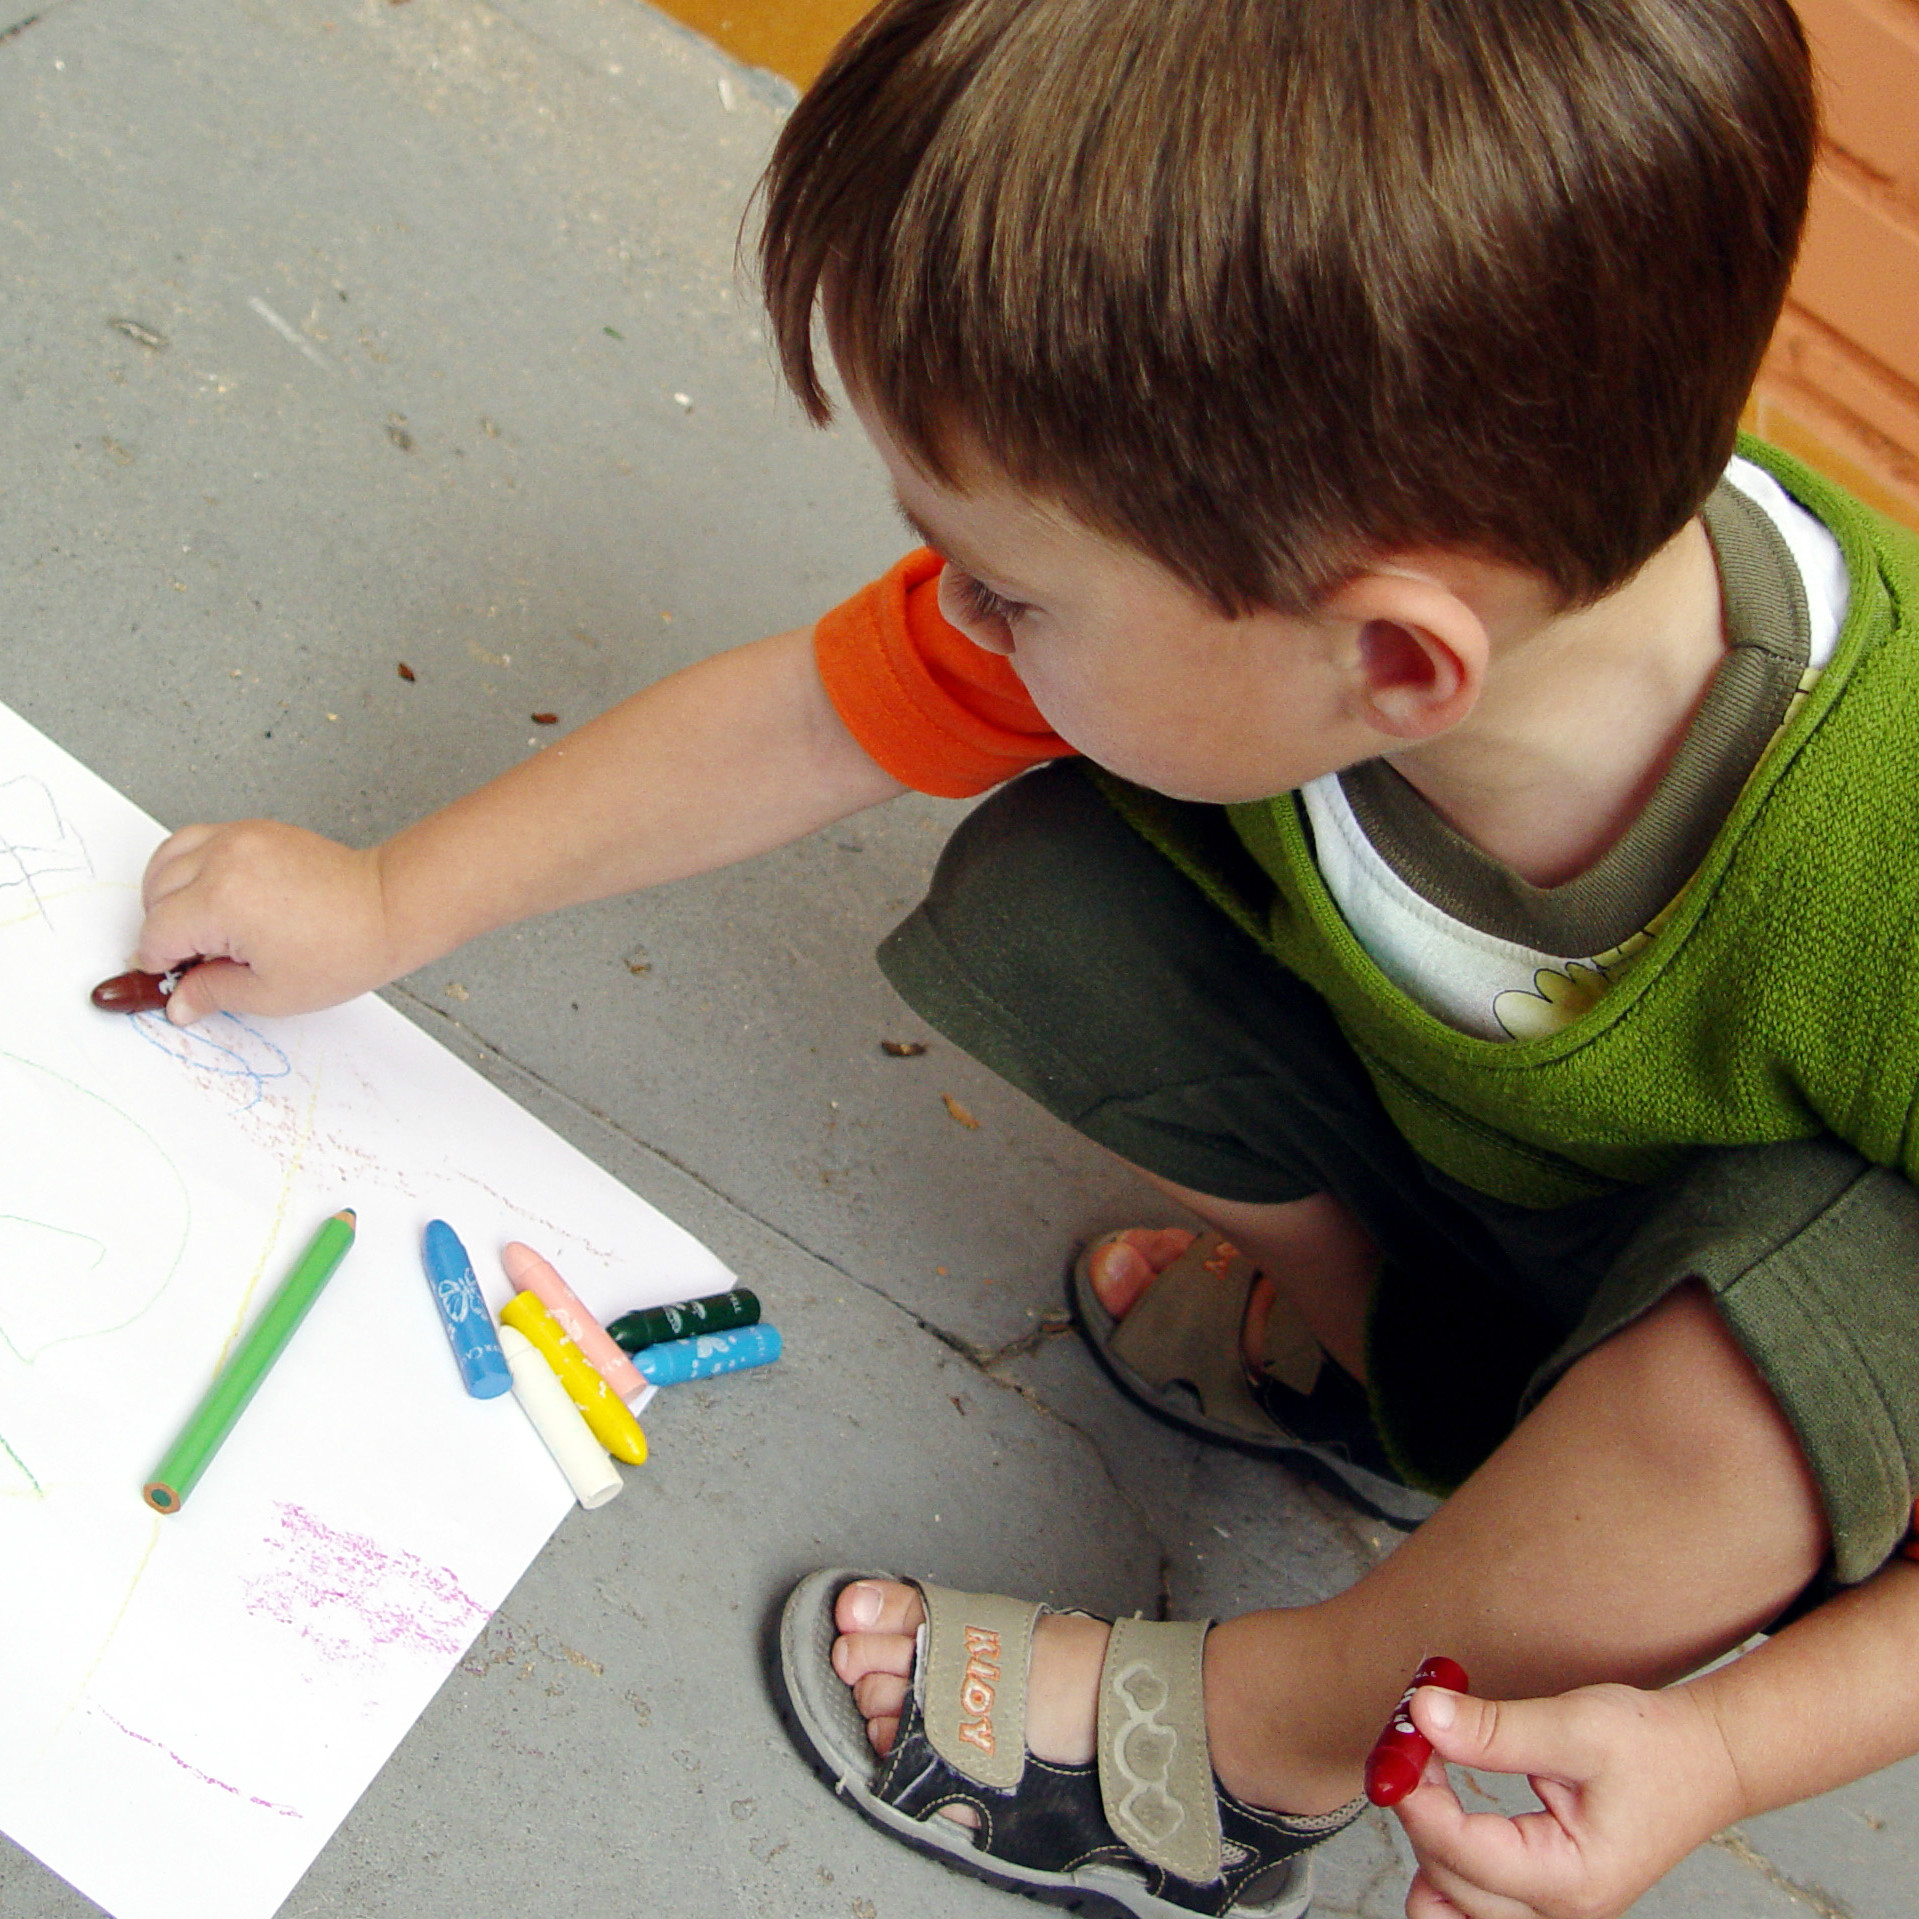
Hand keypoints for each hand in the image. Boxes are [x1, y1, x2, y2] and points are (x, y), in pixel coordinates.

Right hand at [136, 820, 398, 1023]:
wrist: (385, 909)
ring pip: (167, 860)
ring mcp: (238, 838)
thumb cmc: (342, 950)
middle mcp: (223, 861)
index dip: (160, 962)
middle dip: (165, 929)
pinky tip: (211, 895)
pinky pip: (197, 840)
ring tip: (197, 925)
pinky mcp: (253, 830)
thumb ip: (212, 993)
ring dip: (167, 893)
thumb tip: (178, 1002)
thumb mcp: (271, 992)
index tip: (172, 976)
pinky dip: (190, 865)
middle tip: (194, 957)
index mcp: (220, 902)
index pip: (157, 932)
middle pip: (156, 894)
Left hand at [1393, 1681, 1744, 1918]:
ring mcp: (1551, 1912)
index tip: (1398, 1744)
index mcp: (1571, 1879)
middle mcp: (1560, 1912)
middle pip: (1447, 1883)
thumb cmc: (1652, 1747)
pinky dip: (1446, 1863)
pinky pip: (1472, 1904)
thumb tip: (1422, 1714)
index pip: (1463, 1854)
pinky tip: (1447, 1812)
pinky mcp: (1544, 1898)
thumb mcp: (1574, 1725)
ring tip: (1430, 1781)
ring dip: (1427, 1846)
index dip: (1417, 1797)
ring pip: (1450, 1908)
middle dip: (1418, 1812)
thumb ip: (1494, 1728)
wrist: (1703, 1761)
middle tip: (1412, 1745)